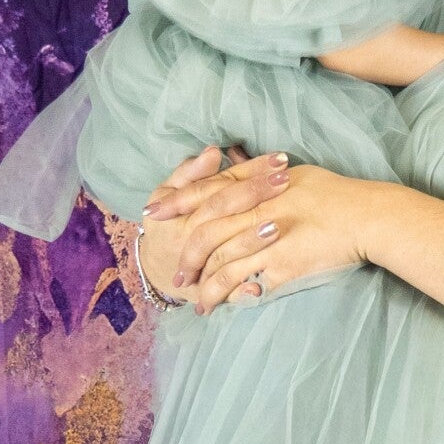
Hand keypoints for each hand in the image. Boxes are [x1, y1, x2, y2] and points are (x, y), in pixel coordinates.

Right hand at [141, 146, 287, 302]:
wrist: (156, 268)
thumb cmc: (167, 224)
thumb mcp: (167, 193)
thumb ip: (190, 173)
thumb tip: (214, 152)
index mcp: (181, 210)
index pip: (218, 185)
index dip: (248, 171)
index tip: (278, 160)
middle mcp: (189, 237)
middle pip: (223, 211)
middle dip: (256, 194)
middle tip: (286, 179)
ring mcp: (198, 264)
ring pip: (223, 250)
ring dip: (250, 238)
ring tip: (279, 224)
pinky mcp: (206, 290)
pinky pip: (224, 291)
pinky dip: (242, 289)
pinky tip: (263, 284)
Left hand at [178, 162, 378, 312]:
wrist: (366, 216)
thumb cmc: (337, 194)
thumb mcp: (296, 175)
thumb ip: (264, 176)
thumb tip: (244, 169)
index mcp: (257, 185)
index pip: (207, 193)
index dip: (177, 203)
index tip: (154, 214)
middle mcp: (256, 210)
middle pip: (206, 232)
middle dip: (186, 254)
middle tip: (176, 273)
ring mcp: (267, 239)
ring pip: (221, 263)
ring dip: (205, 285)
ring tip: (195, 302)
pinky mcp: (281, 264)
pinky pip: (245, 282)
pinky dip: (229, 296)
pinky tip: (221, 306)